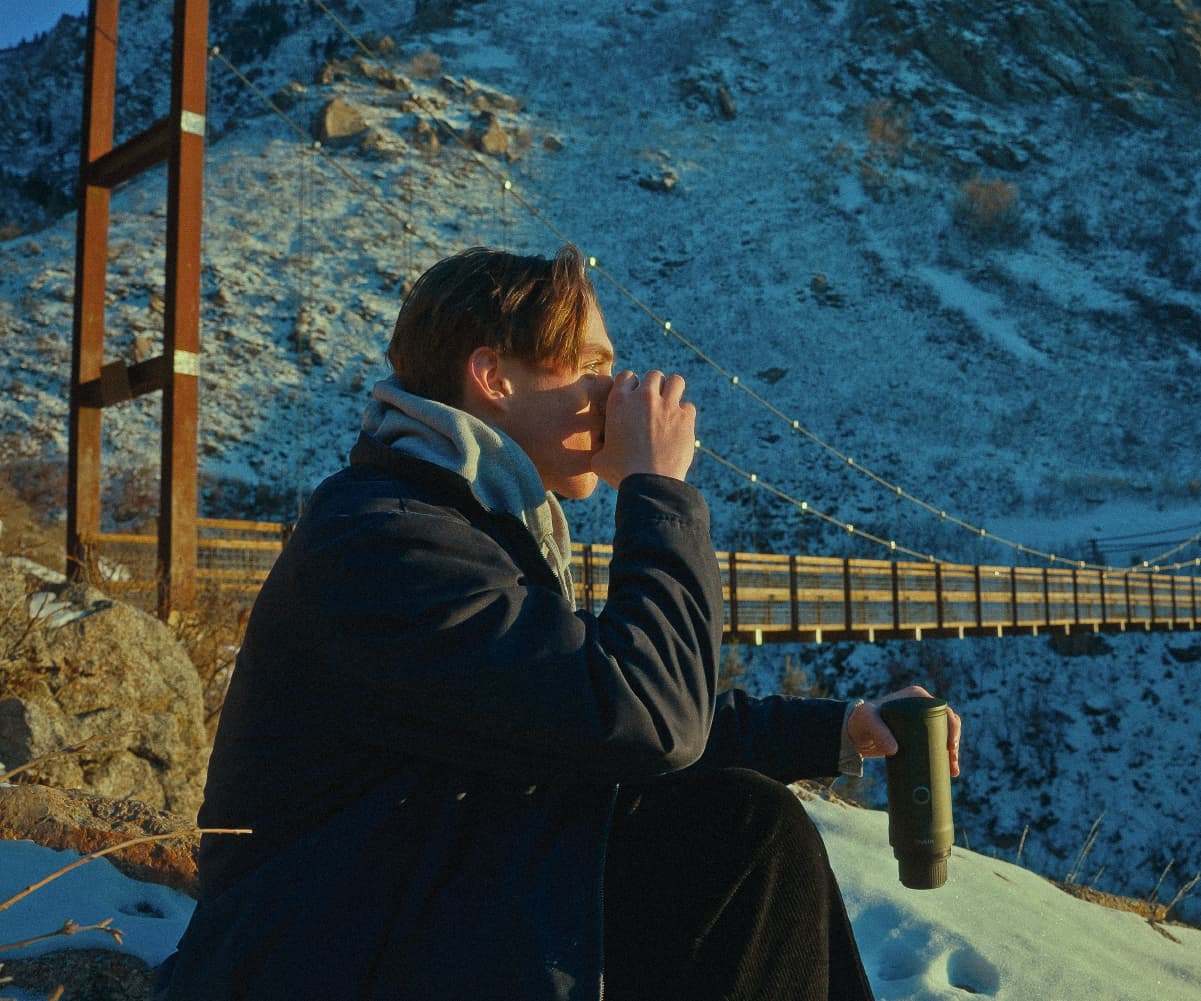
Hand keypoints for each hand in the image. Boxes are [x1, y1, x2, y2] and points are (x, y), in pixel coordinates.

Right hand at [592, 369, 695, 487]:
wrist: (649, 483)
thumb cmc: (620, 473)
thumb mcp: (599, 458)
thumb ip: (601, 446)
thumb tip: (600, 450)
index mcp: (619, 402)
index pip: (626, 376)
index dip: (630, 386)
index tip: (632, 398)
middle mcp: (644, 398)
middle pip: (653, 375)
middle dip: (654, 387)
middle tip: (653, 404)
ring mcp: (667, 406)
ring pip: (676, 381)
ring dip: (672, 391)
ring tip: (669, 406)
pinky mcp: (686, 418)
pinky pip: (688, 407)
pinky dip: (684, 416)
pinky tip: (678, 428)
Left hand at [847, 684, 961, 777]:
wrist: (852, 733)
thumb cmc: (860, 721)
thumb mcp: (867, 721)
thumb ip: (878, 731)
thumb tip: (894, 749)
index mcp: (916, 697)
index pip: (942, 710)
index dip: (951, 727)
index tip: (950, 745)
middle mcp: (921, 707)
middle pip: (947, 723)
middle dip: (954, 742)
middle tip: (952, 761)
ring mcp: (920, 722)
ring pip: (944, 735)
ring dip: (952, 752)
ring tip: (952, 770)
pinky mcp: (917, 736)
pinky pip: (936, 743)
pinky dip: (945, 755)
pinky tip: (950, 770)